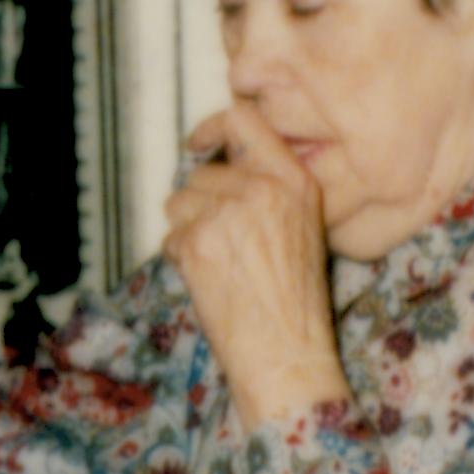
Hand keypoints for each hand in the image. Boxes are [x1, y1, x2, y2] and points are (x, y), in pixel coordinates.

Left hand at [164, 104, 352, 429]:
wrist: (287, 353)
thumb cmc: (296, 302)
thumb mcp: (302, 230)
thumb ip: (270, 192)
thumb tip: (222, 170)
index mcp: (294, 182)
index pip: (245, 121)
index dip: (213, 127)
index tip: (197, 143)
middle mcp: (263, 189)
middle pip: (203, 174)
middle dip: (200, 206)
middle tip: (221, 245)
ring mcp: (229, 212)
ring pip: (179, 202)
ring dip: (188, 231)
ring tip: (219, 265)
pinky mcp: (199, 241)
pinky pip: (171, 238)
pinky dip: (183, 260)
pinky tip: (210, 283)